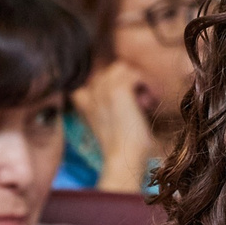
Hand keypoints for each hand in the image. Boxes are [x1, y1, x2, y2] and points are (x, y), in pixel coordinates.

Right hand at [71, 63, 154, 191]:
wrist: (123, 157)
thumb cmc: (121, 143)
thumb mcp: (107, 118)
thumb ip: (108, 100)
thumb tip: (128, 87)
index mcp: (81, 97)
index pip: (99, 73)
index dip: (117, 84)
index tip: (127, 105)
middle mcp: (88, 90)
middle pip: (112, 68)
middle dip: (127, 81)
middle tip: (136, 105)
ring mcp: (100, 88)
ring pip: (123, 67)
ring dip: (135, 82)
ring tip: (140, 104)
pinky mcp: (116, 89)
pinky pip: (135, 74)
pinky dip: (144, 86)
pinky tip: (144, 105)